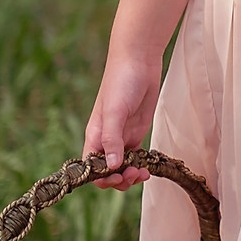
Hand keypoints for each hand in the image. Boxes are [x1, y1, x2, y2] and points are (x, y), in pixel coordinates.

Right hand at [83, 52, 161, 188]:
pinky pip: (135, 157)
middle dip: (120, 179)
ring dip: (131, 176)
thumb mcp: (114, 111)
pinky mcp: (136, 132)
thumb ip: (112, 139)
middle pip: (108, 171)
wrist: (139, 60)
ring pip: (122, 167)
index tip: (117, 177)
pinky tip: (149, 168)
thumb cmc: (121, 82)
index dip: (103, 178)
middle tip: (136, 175)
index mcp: (94, 135)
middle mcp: (106, 139)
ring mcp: (122, 136)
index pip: (92, 168)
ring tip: (144, 174)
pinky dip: (140, 166)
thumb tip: (112, 166)